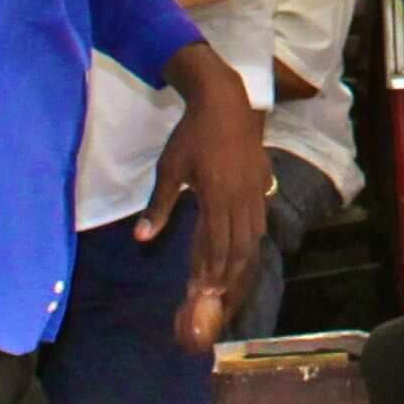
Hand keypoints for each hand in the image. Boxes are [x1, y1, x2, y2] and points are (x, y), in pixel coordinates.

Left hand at [146, 64, 271, 351]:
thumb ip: (158, 206)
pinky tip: (247, 254)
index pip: (215, 245)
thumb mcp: (169, 168)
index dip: (209, 272)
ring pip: (253, 238)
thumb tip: (141, 238)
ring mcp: (256, 192)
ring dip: (242, 265)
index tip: (201, 294)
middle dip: (228, 277)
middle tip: (218, 301)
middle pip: (238, 248)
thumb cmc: (192, 134)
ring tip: (232, 286)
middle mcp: (241, 199)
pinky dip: (253, 244)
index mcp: (217, 196)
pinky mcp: (262, 185)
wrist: (226, 102)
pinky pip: (260, 222)